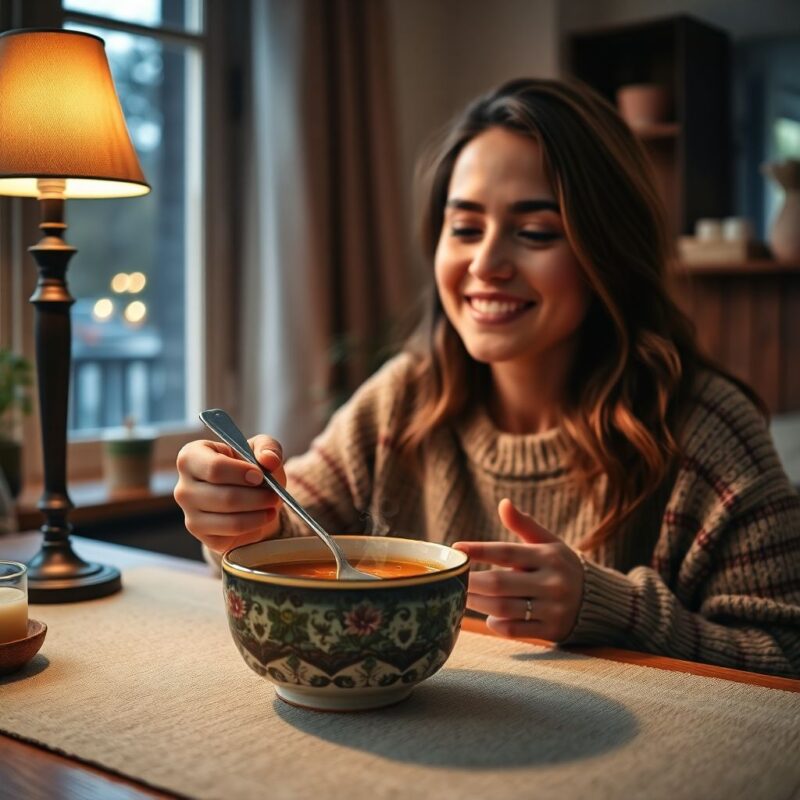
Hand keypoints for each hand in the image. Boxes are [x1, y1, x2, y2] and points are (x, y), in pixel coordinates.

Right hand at [174, 434, 285, 552]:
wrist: (246, 492)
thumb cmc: (248, 465)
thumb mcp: (260, 447)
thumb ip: (267, 447)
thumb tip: (269, 460)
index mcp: (190, 458)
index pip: (214, 468)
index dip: (241, 473)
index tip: (260, 476)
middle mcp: (183, 488)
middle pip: (225, 497)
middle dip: (257, 497)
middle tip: (275, 495)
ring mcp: (191, 516)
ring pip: (231, 521)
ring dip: (259, 515)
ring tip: (273, 506)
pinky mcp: (204, 538)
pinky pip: (233, 537)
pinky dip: (254, 529)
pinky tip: (261, 518)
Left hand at [453, 499, 583, 641]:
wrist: (599, 600)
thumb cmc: (561, 565)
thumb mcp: (548, 542)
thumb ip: (524, 524)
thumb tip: (504, 503)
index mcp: (548, 557)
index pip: (506, 552)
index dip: (479, 550)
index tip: (456, 548)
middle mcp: (551, 582)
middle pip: (499, 583)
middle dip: (470, 582)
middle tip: (452, 578)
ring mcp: (552, 608)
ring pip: (502, 608)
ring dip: (477, 603)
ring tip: (463, 595)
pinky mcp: (551, 630)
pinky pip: (514, 629)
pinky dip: (496, 624)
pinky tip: (488, 615)